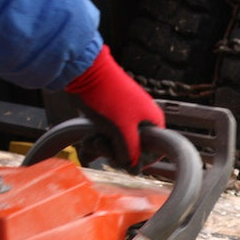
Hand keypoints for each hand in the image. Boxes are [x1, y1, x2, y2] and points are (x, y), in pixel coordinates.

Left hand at [65, 44, 164, 164]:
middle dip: (117, 153)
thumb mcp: (122, 131)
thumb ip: (131, 153)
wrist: (85, 71)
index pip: (155, 151)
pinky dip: (100, 138)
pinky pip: (109, 135)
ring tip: (93, 141)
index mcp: (153, 121)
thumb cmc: (107, 97)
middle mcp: (143, 119)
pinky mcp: (111, 115)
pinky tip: (90, 137)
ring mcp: (126, 117)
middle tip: (104, 149)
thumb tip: (133, 168)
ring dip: (105, 147)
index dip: (140, 161)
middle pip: (135, 149)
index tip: (125, 164)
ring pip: (119, 143)